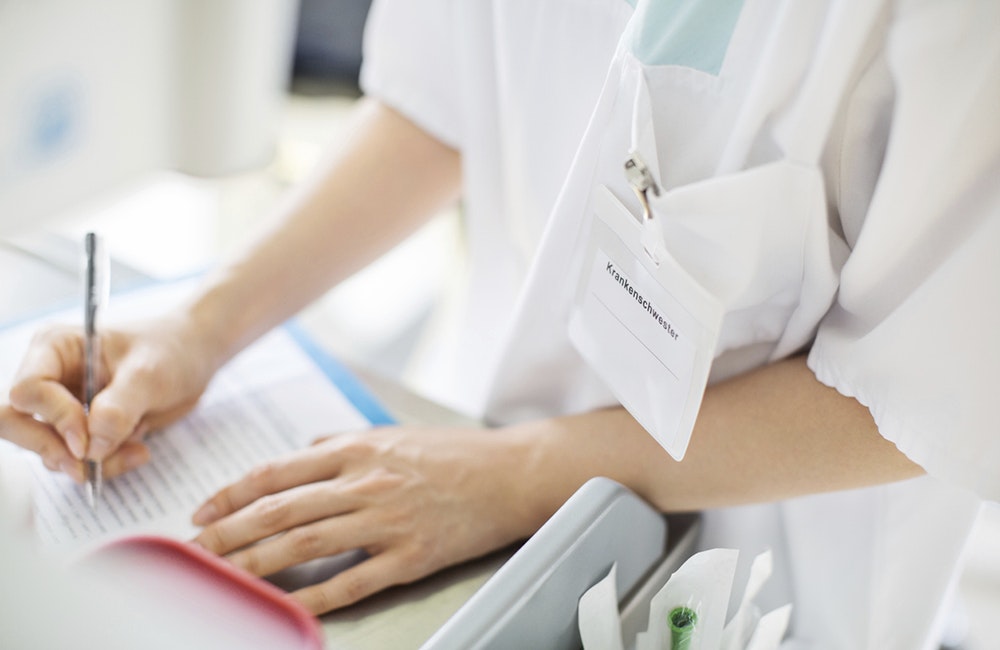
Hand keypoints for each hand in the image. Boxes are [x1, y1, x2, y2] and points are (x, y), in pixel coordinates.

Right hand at [4, 316, 219, 478]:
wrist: (195, 356)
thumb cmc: (172, 348)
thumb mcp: (151, 372)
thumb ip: (119, 406)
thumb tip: (91, 444)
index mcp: (55, 348)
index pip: (27, 391)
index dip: (54, 419)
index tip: (87, 440)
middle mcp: (51, 377)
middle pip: (17, 424)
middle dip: (54, 450)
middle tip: (90, 467)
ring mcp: (64, 406)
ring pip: (50, 450)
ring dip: (91, 462)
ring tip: (135, 450)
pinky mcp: (83, 429)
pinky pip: (78, 459)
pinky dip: (105, 464)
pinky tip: (137, 450)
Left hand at [192, 426, 542, 614]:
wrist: (510, 473)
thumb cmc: (453, 453)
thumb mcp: (391, 434)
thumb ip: (341, 444)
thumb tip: (300, 453)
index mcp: (355, 450)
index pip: (275, 473)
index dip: (231, 494)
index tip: (202, 511)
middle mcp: (363, 483)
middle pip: (278, 511)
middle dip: (227, 533)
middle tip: (193, 551)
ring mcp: (386, 520)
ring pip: (304, 544)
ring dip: (255, 562)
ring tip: (222, 576)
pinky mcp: (409, 555)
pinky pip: (350, 581)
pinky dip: (312, 595)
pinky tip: (285, 604)